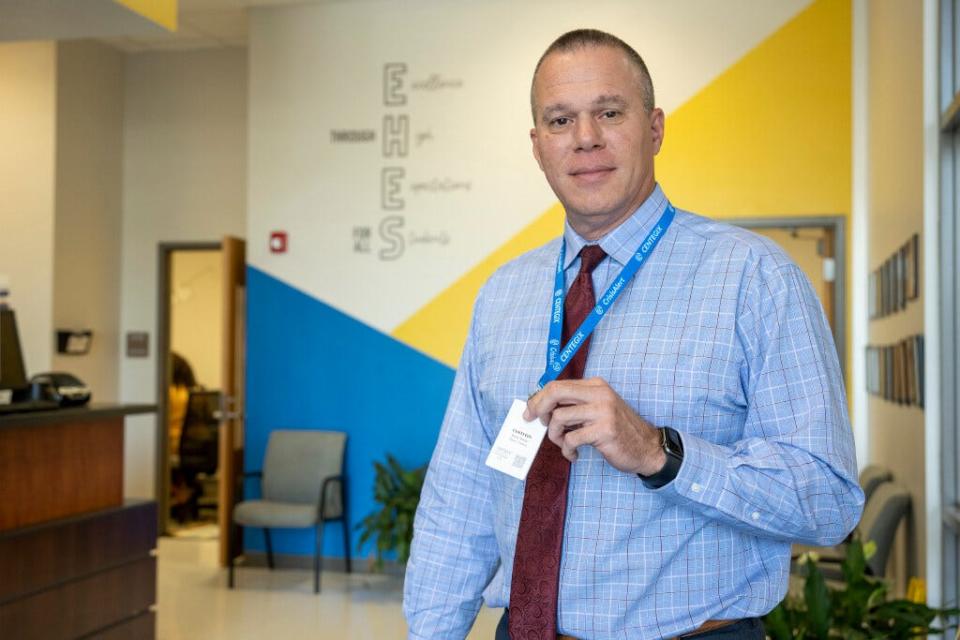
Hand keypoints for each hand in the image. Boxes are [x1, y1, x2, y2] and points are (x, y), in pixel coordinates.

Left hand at [524, 377, 666, 474]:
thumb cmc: (617, 430)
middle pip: (555, 392)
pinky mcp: (604, 430)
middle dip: (539, 408)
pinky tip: (574, 455)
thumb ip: (574, 405)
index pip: (558, 384)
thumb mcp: (597, 410)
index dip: (538, 398)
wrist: (647, 448)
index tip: (530, 411)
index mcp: (595, 385)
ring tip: (564, 444)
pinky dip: (567, 450)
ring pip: (559, 418)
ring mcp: (603, 411)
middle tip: (535, 423)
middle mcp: (599, 394)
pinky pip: (571, 439)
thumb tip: (540, 408)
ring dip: (555, 435)